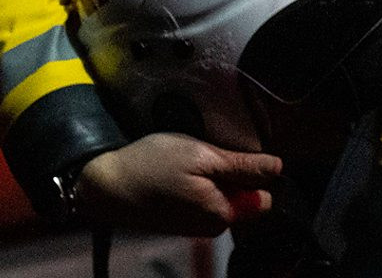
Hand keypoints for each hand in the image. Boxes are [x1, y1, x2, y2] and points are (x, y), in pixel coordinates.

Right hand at [76, 132, 281, 236]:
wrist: (103, 185)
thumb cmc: (152, 166)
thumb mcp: (202, 156)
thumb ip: (242, 167)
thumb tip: (278, 168)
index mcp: (222, 214)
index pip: (263, 198)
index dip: (255, 175)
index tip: (236, 156)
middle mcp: (211, 228)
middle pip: (243, 197)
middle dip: (233, 175)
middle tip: (208, 155)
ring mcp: (194, 227)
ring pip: (223, 197)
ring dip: (215, 178)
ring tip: (191, 163)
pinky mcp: (179, 221)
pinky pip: (204, 201)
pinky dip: (198, 186)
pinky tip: (180, 174)